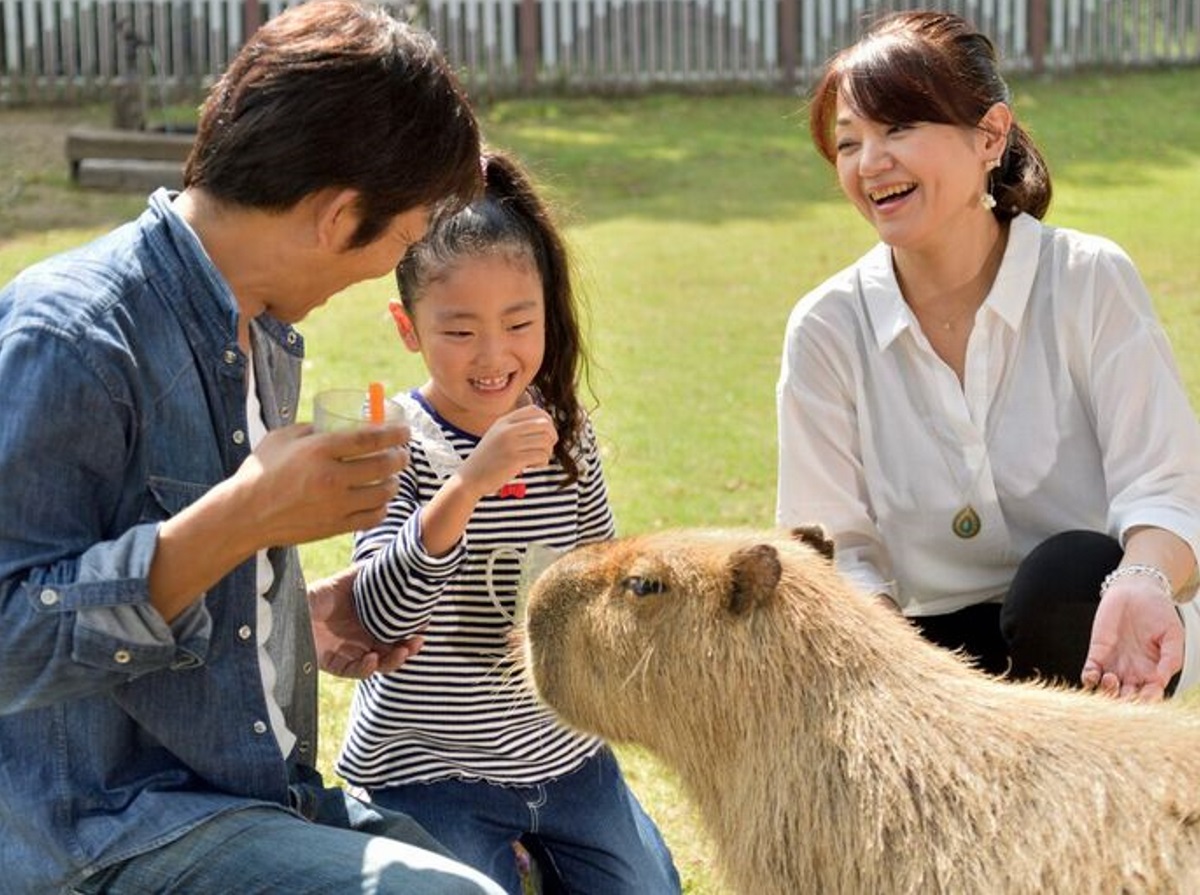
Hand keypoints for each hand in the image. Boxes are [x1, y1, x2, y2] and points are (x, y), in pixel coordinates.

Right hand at [234, 422, 409, 548]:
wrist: (245, 514)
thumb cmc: (262, 471)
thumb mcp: (283, 438)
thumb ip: (313, 429)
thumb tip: (341, 423)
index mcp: (318, 450)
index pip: (370, 439)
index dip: (394, 433)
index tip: (405, 431)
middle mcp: (331, 477)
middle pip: (383, 465)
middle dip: (400, 458)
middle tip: (402, 454)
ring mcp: (335, 505)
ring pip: (383, 493)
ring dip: (393, 483)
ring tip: (392, 477)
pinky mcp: (335, 526)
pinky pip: (372, 516)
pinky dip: (382, 507)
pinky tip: (379, 500)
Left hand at [308, 566, 423, 678]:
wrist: (291, 604)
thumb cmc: (319, 590)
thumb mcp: (349, 579)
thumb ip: (371, 570)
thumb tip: (397, 556)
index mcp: (369, 622)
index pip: (397, 631)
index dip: (412, 631)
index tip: (424, 623)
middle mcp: (362, 639)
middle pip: (392, 650)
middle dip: (408, 649)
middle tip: (417, 641)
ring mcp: (349, 652)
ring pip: (378, 664)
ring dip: (393, 661)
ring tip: (401, 651)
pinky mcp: (333, 663)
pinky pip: (354, 671)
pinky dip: (366, 668)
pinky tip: (371, 659)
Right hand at [458, 405, 557, 496]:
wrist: (470, 478)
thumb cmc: (488, 460)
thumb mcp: (497, 436)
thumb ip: (516, 428)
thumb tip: (546, 425)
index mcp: (504, 421)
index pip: (535, 410)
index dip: (547, 420)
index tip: (544, 434)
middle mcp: (507, 429)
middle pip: (545, 425)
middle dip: (551, 437)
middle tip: (545, 449)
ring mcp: (511, 443)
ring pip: (545, 441)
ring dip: (547, 452)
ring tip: (537, 459)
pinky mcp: (514, 459)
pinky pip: (541, 456)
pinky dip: (542, 462)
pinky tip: (532, 466)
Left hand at [1081, 578, 1182, 700]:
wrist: (1137, 591)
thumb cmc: (1158, 612)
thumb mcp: (1173, 634)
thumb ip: (1171, 658)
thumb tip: (1162, 679)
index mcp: (1154, 671)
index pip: (1150, 695)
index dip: (1147, 702)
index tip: (1145, 701)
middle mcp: (1133, 672)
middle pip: (1126, 697)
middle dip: (1123, 702)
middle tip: (1123, 697)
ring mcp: (1114, 664)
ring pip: (1107, 689)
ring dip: (1106, 691)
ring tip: (1111, 679)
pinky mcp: (1098, 653)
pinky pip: (1091, 671)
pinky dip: (1089, 677)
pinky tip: (1093, 675)